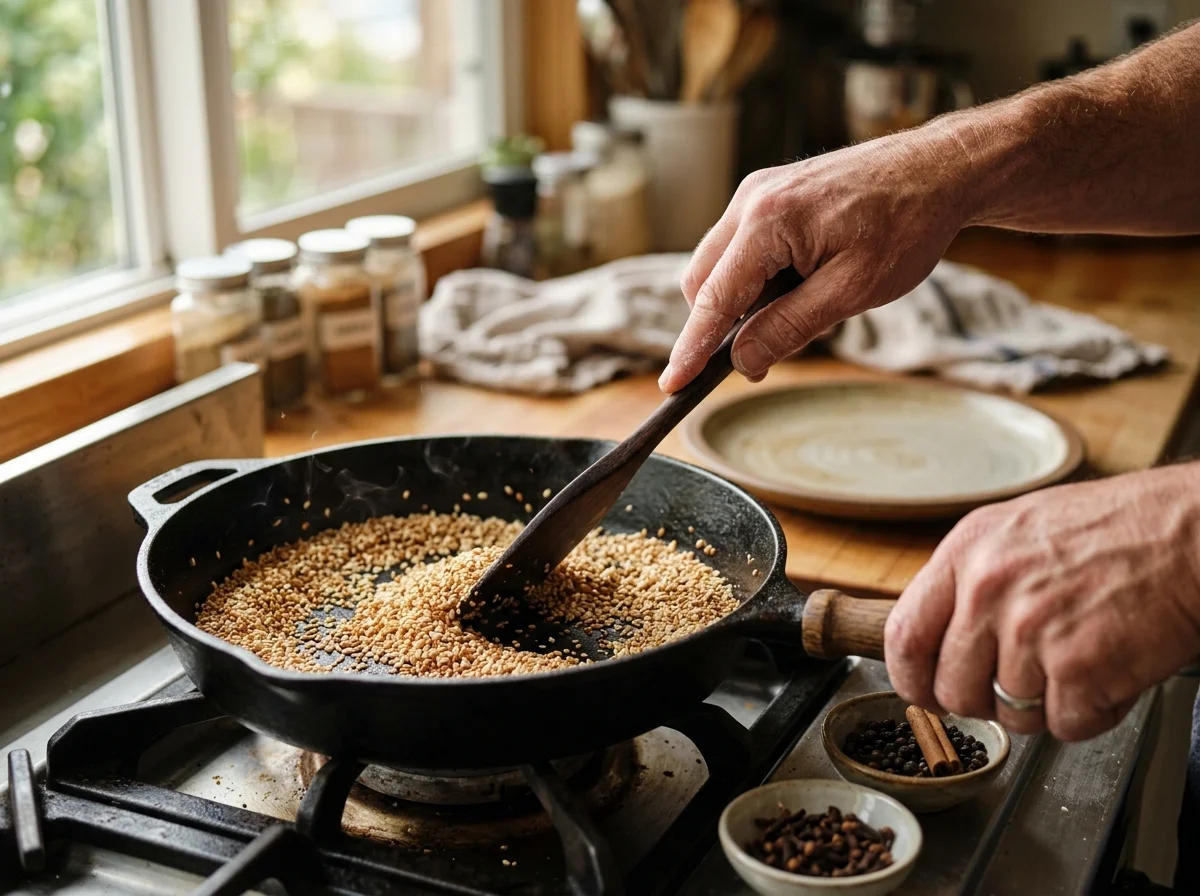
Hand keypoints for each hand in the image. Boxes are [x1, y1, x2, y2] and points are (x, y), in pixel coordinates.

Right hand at [660, 131, 970, 391]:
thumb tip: (743, 362)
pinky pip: (741, 248)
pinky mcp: (769, 194)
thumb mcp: (852, 291)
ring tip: (807, 301)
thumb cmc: (907, 225)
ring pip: (719, 266)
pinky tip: (804, 280)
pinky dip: (758, 277)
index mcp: (767, 222)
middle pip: (702, 282)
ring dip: (743, 299)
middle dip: (720, 323)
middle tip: (770, 350)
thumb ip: (789, 327)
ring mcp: (757, 193)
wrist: (940, 169)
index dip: (690, 348)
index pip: (712, 300)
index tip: (671, 385)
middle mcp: (750, 200)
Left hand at [884, 464, 1199, 740]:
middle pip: (951, 688)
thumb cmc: (1119, 527)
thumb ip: (973, 577)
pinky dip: (1090, 712)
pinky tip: (1109, 672)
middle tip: (1020, 684)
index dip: (912, 677)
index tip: (926, 690)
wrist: (1192, 532)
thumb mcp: (1019, 528)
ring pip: (1010, 713)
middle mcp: (988, 590)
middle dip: (983, 701)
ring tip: (1080, 659)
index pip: (904, 635)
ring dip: (1046, 703)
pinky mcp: (1078, 667)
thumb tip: (942, 630)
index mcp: (967, 552)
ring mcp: (1031, 629)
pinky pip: (1064, 724)